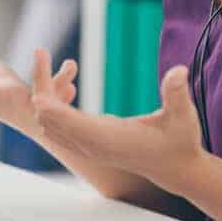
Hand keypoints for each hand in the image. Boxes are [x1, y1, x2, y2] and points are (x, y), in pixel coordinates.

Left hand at [30, 57, 204, 191]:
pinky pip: (60, 126)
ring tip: (47, 61)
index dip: (48, 94)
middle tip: (39, 51)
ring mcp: (88, 148)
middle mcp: (91, 145)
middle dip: (41, 85)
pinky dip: (55, 106)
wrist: (177, 169)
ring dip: (46, 95)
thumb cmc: (181, 141)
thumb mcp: (184, 116)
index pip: (63, 118)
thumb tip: (179, 71)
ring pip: (50, 122)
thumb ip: (178, 94)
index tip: (37, 71)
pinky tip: (64, 85)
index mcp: (106, 138)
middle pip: (48, 117)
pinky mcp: (90, 145)